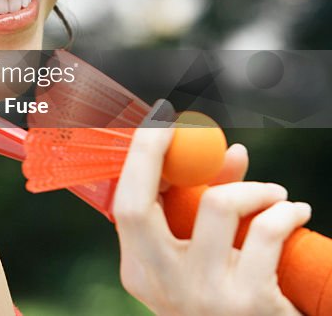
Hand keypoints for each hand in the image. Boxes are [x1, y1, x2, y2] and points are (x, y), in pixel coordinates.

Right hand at [112, 127, 311, 314]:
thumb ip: (204, 210)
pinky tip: (296, 214)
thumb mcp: (201, 264)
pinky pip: (266, 232)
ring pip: (218, 205)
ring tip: (276, 195)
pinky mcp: (248, 302)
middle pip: (140, 204)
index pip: (125, 206)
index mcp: (139, 272)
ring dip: (255, 188)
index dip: (140, 158)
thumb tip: (232, 152)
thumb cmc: (230, 303)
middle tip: (194, 131)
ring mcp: (202, 294)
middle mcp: (161, 284)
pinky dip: (286, 211)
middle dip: (162, 151)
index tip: (159, 122)